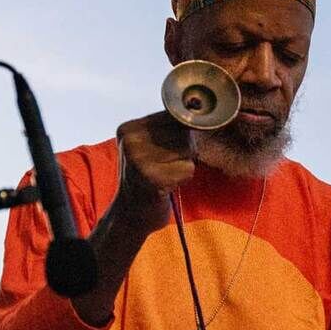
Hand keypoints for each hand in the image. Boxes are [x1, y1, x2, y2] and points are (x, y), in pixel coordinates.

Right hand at [112, 112, 196, 229]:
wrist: (130, 214)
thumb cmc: (147, 178)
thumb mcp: (148, 147)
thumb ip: (168, 129)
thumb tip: (202, 115)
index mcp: (128, 129)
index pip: (172, 116)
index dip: (183, 131)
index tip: (176, 147)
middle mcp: (130, 140)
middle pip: (183, 132)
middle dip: (184, 150)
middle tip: (165, 167)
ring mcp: (139, 159)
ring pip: (188, 149)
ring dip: (184, 165)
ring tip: (165, 175)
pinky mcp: (152, 178)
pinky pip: (188, 168)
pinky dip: (183, 178)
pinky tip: (166, 186)